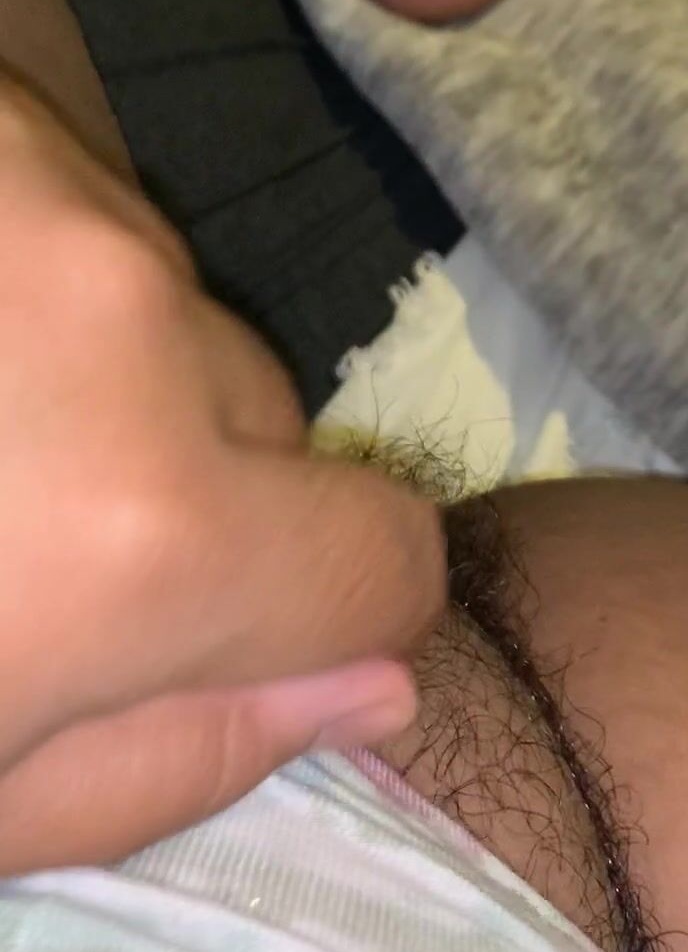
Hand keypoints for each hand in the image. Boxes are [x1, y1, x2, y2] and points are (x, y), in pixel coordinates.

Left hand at [0, 78, 444, 874]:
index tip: (231, 630)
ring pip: (162, 304)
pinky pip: (68, 208)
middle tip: (12, 532)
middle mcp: (130, 321)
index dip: (325, 612)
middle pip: (267, 418)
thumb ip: (187, 757)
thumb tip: (378, 683)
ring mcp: (42, 194)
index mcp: (148, 533)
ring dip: (87, 363)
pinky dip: (19, 272)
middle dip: (184, 481)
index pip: (386, 558)